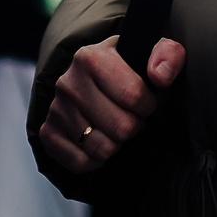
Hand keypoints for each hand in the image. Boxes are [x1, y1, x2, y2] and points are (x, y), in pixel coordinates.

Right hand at [37, 34, 185, 172]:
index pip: (134, 97)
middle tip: (130, 115)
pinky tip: (99, 139)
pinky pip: (81, 163)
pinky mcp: (48, 133)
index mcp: (91, 57)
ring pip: (102, 149)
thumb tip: (160, 76)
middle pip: (121, 128)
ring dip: (117, 143)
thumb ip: (168, 55)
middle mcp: (67, 82)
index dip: (148, 105)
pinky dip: (96, 159)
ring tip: (114, 126)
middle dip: (134, 126)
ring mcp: (55, 109)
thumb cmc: (129, 69)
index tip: (144, 100)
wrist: (93, 78)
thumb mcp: (152, 53)